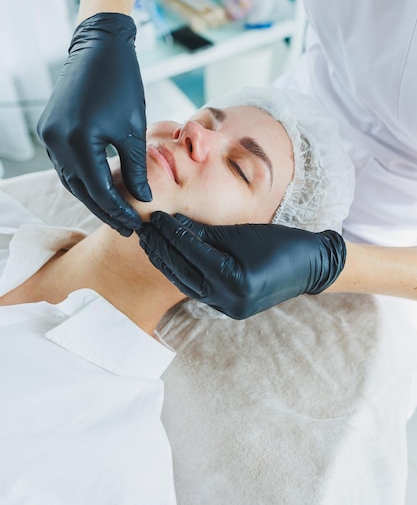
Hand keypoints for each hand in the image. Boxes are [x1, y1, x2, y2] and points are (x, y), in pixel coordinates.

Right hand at [37, 13, 151, 235]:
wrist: (99, 47)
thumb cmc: (122, 83)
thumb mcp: (133, 128)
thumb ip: (136, 168)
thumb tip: (143, 198)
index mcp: (79, 141)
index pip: (99, 190)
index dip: (118, 211)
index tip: (135, 225)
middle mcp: (56, 141)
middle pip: (81, 189)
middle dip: (104, 210)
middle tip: (126, 227)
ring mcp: (49, 134)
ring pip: (70, 179)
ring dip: (91, 196)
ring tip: (115, 212)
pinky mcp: (48, 128)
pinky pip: (64, 163)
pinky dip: (82, 177)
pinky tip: (99, 187)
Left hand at [139, 212, 345, 318]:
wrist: (309, 266)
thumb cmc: (279, 243)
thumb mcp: (241, 233)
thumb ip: (205, 232)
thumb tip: (171, 222)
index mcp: (234, 278)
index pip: (190, 252)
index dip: (169, 233)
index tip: (154, 217)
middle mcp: (229, 298)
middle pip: (182, 271)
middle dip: (161, 249)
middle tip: (144, 230)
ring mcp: (228, 307)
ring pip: (185, 284)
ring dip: (166, 262)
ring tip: (150, 243)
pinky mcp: (228, 308)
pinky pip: (197, 290)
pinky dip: (182, 273)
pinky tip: (169, 258)